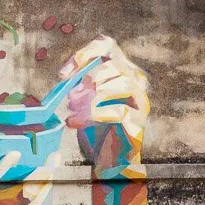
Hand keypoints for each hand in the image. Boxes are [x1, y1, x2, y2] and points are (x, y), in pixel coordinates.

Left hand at [62, 35, 149, 177]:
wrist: (108, 157)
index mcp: (120, 70)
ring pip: (123, 84)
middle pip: (115, 64)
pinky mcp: (139, 121)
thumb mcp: (82, 101)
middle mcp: (135, 80)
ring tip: (73, 111)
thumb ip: (77, 86)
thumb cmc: (96, 126)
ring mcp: (140, 100)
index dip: (84, 54)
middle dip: (88, 79)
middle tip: (70, 98)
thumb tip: (68, 79)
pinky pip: (121, 111)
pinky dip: (95, 116)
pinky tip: (76, 123)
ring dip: (93, 97)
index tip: (63, 74)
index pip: (107, 46)